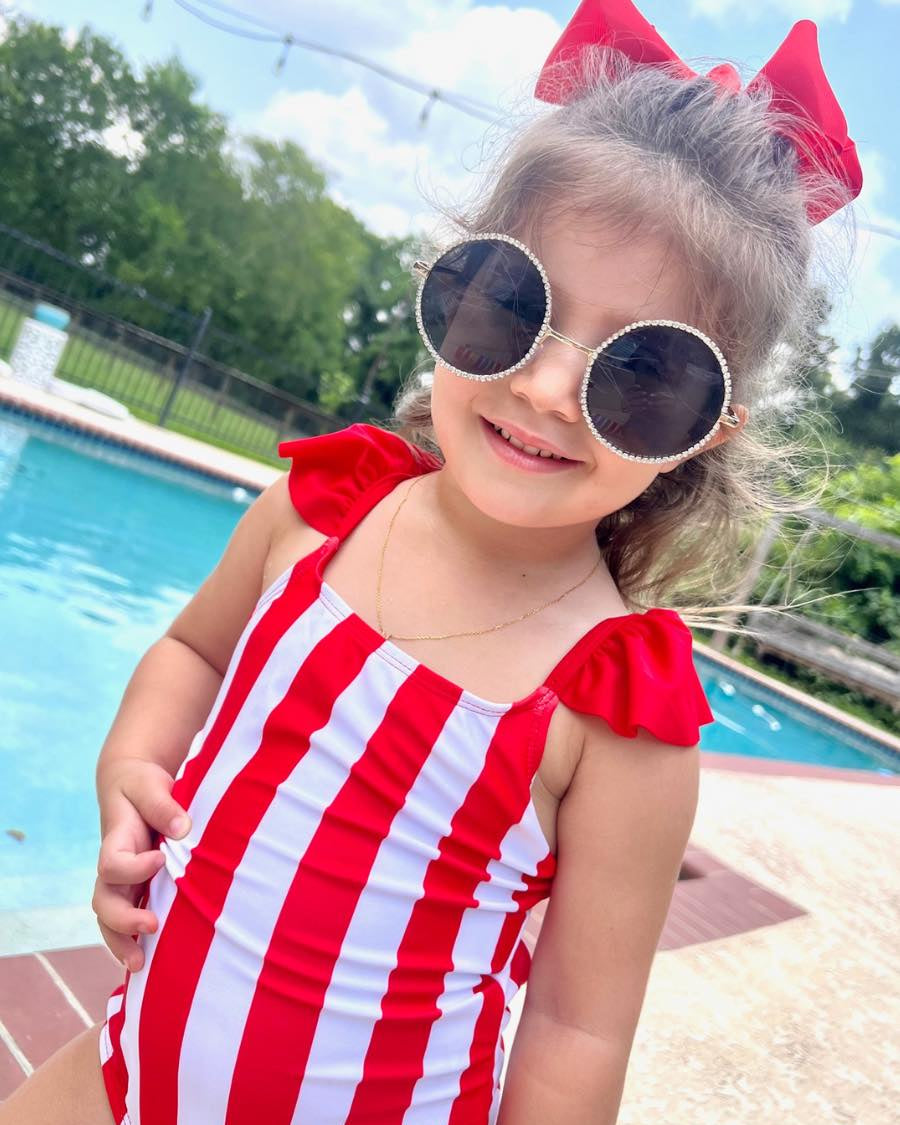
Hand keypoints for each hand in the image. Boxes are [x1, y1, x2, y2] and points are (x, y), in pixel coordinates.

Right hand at [92, 759, 190, 971]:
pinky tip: (150, 962)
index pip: (111, 864)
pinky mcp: (135, 888)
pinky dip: (133, 940)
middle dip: (123, 920)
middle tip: (151, 926)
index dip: (133, 868)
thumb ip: (163, 804)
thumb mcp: (150, 784)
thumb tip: (182, 828)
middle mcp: (114, 866)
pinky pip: (126, 919)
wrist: (131, 785)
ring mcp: (122, 881)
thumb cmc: (142, 785)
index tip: (159, 858)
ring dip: (122, 942)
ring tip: (140, 964)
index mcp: (115, 840)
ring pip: (110, 919)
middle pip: (104, 902)